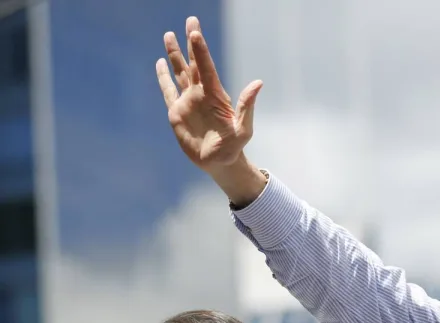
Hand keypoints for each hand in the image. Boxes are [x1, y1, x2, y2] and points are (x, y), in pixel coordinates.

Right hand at [156, 16, 260, 172]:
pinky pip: (168, 91)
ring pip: (179, 72)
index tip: (194, 31)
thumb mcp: (243, 128)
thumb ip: (247, 106)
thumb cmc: (234, 147)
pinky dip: (163, 77)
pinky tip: (160, 63)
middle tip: (191, 20)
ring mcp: (188, 101)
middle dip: (191, 43)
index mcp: (215, 95)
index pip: (206, 67)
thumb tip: (258, 83)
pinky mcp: (176, 112)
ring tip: (169, 34)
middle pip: (193, 63)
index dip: (200, 49)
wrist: (219, 163)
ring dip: (174, 54)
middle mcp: (201, 94)